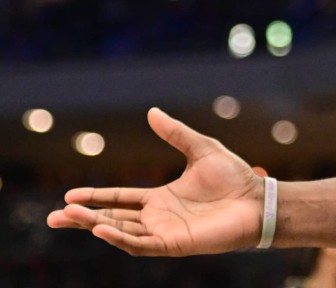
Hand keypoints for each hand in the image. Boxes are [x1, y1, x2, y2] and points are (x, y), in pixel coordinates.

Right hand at [46, 107, 263, 255]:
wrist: (258, 199)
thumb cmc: (234, 177)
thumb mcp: (201, 148)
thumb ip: (175, 133)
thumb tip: (151, 112)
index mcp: (160, 198)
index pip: (119, 199)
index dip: (95, 197)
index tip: (69, 195)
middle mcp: (158, 217)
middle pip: (112, 218)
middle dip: (83, 218)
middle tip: (55, 216)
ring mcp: (164, 232)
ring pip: (121, 232)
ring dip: (95, 225)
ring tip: (69, 217)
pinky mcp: (175, 244)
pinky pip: (141, 244)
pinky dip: (119, 238)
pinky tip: (101, 229)